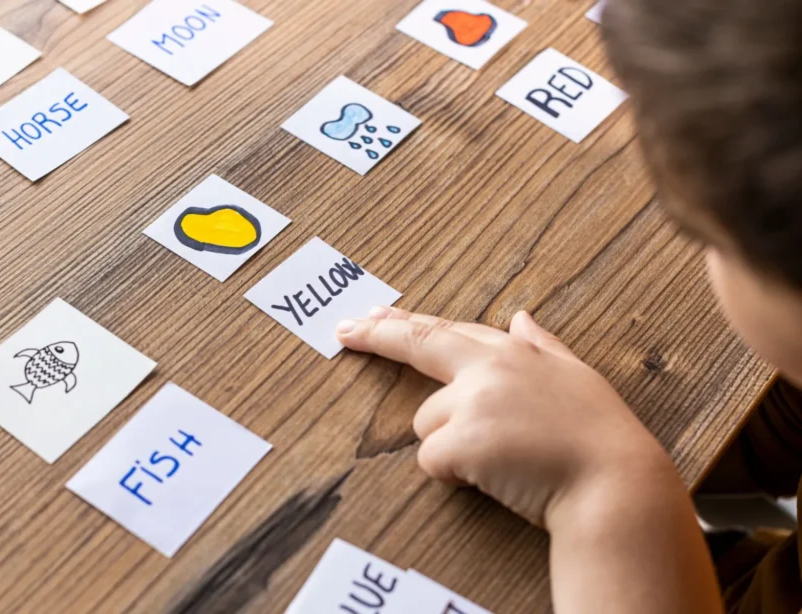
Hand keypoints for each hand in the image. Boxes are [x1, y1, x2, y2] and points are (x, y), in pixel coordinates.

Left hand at [336, 307, 675, 529]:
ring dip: (450, 443)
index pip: (447, 329)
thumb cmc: (600, 436)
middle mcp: (487, 367)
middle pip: (419, 345)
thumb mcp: (577, 376)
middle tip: (344, 332)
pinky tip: (495, 476)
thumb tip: (520, 317)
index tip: (374, 314)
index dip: (407, 321)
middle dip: (377, 336)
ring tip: (503, 457)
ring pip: (427, 423)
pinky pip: (432, 460)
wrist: (614, 483)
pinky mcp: (461, 440)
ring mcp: (472, 401)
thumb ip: (543, 346)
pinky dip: (454, 474)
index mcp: (512, 351)